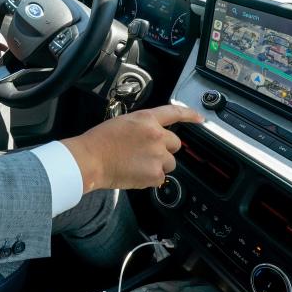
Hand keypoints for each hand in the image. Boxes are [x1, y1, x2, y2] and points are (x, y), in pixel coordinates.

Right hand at [60, 105, 203, 192]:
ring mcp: (157, 156)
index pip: (174, 113)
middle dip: (165, 149)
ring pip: (169, 163)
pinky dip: (150, 178)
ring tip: (138, 164)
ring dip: (159, 165)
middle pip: (175, 144)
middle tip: (147, 153)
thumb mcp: (123, 123)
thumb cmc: (100, 141)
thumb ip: (143, 128)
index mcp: (147, 119)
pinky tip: (135, 173)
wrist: (91, 159)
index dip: (190, 115)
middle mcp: (157, 136)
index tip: (200, 119)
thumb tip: (153, 138)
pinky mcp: (155, 174)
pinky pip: (160, 178)